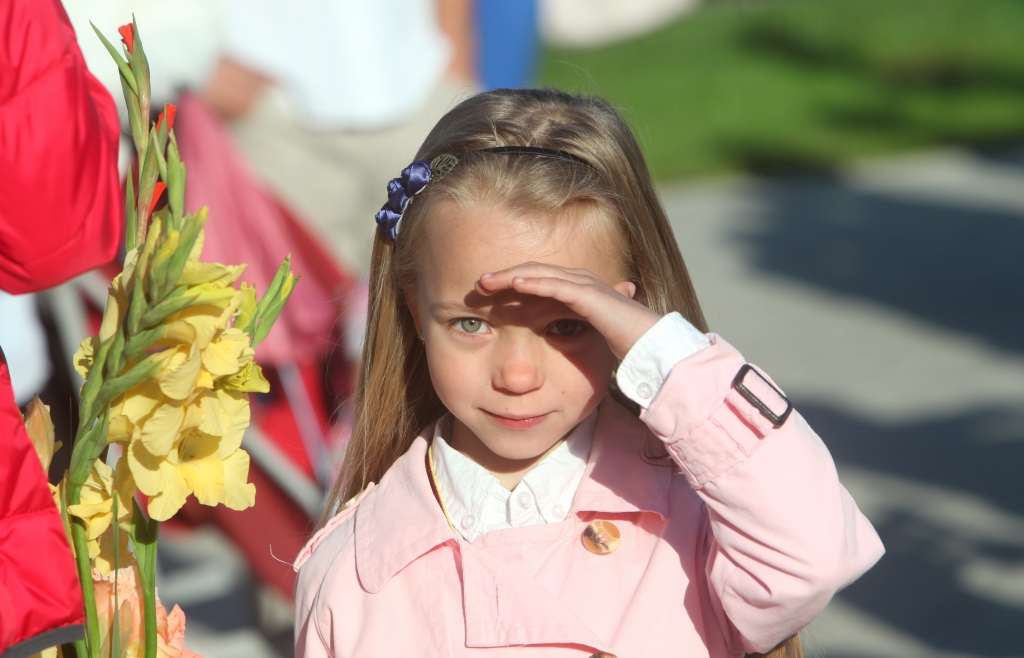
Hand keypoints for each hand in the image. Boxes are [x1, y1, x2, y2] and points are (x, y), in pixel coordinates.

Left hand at [476, 262, 661, 359]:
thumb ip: (571, 331)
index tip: (487, 292)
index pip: (538, 278)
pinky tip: (514, 285)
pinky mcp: (592, 298)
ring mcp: (588, 286)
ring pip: (541, 274)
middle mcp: (582, 281)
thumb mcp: (588, 336)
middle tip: (478, 283)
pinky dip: (535, 283)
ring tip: (486, 282)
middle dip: (505, 274)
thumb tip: (553, 340)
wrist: (655, 348)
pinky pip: (558, 286)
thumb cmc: (625, 345)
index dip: (511, 281)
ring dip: (511, 276)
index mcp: (579, 289)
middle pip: (534, 271)